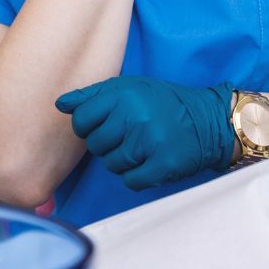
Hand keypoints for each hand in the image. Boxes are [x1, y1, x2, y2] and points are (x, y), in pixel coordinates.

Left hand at [55, 76, 235, 190]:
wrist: (208, 121)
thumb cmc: (163, 103)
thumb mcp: (130, 88)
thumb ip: (93, 95)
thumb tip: (60, 105)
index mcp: (124, 94)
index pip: (81, 119)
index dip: (88, 126)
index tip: (104, 124)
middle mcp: (135, 116)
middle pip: (95, 144)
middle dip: (107, 143)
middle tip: (129, 134)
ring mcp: (150, 142)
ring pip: (111, 164)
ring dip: (123, 160)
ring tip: (142, 146)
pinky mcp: (162, 165)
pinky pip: (130, 180)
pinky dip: (137, 175)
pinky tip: (150, 160)